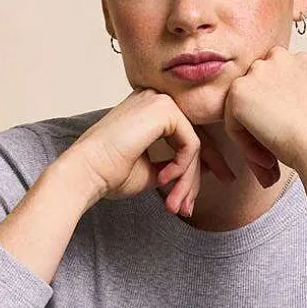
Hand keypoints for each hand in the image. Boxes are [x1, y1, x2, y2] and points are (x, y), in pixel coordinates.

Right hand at [63, 88, 234, 215]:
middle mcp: (155, 99)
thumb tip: (197, 172)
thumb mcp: (149, 171)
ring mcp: (159, 100)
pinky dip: (182, 167)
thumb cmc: (109, 174)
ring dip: (187, 180)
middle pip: (193, 139)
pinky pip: (191, 144)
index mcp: (148, 110)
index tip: (218, 182)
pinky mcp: (163, 109)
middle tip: (190, 208)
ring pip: (194, 145)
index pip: (185, 134)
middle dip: (198, 177)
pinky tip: (163, 179)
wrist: (87, 171)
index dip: (204, 161)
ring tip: (173, 203)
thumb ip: (172, 166)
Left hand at [218, 45, 306, 186]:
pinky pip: (232, 125)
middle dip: (261, 124)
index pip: (274, 86)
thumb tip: (267, 114)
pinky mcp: (239, 91)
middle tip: (272, 157)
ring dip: (252, 137)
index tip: (283, 139)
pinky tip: (267, 160)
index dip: (275, 116)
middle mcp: (278, 57)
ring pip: (243, 110)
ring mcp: (257, 71)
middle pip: (257, 95)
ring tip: (270, 162)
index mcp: (298, 60)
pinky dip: (246, 147)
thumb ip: (286, 99)